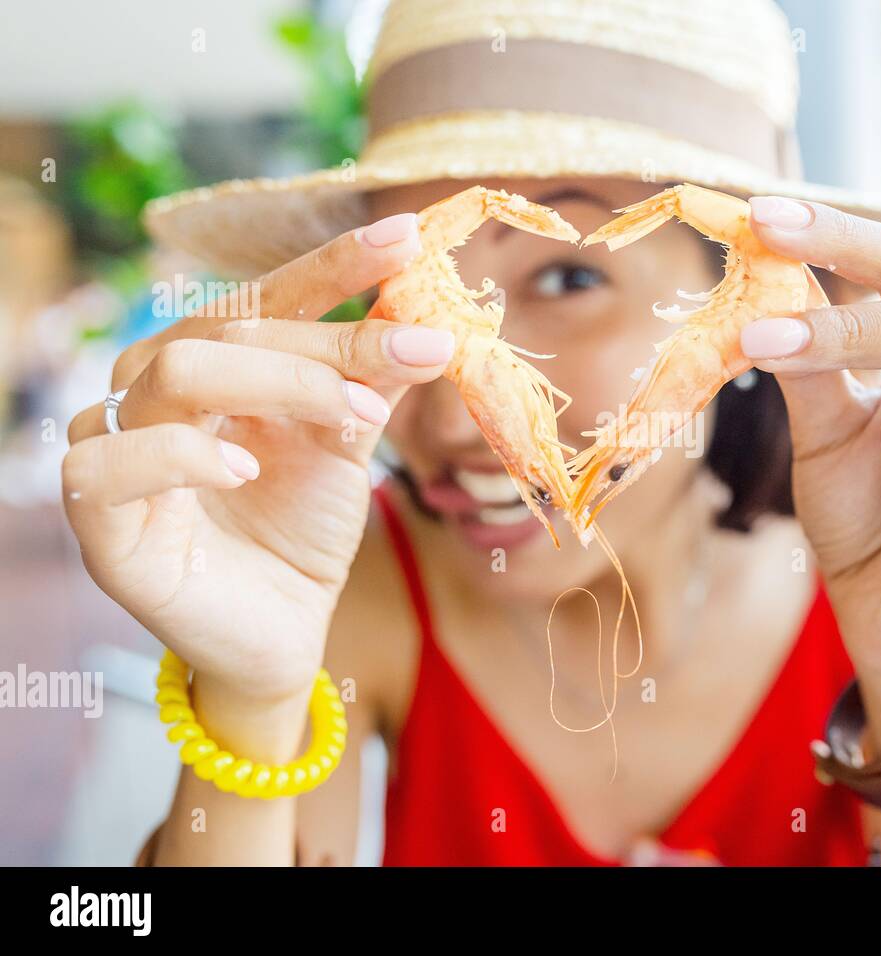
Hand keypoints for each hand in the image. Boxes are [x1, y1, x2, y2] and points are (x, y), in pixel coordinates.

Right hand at [62, 215, 451, 703]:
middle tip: (417, 350)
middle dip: (330, 339)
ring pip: (176, 372)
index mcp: (214, 365)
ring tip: (357, 420)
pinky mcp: (97, 516)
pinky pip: (111, 459)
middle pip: (228, 328)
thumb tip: (428, 321)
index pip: (266, 297)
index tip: (407, 236)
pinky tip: (244, 470)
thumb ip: (370, 386)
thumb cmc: (303, 531)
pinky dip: (184, 455)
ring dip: (282, 385)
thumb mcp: (347, 449)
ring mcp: (117, 445)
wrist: (280, 632)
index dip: (333, 265)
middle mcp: (155, 389)